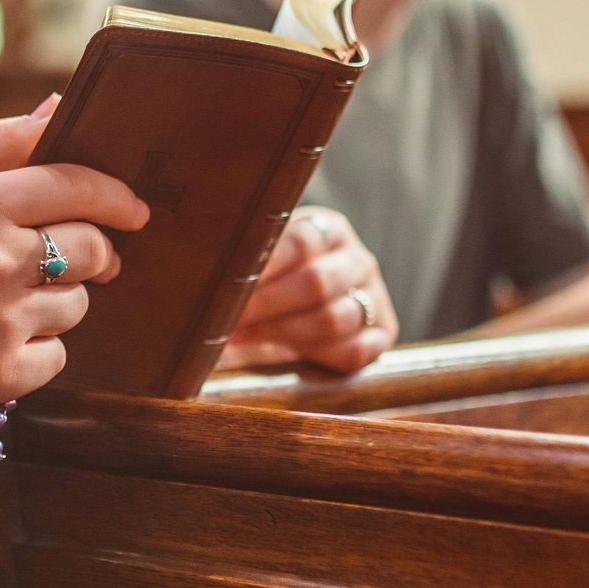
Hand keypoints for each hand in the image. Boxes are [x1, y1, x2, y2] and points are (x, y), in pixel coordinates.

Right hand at [0, 97, 149, 413]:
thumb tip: (60, 106)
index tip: (135, 209)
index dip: (115, 196)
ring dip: (56, 300)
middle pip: (92, 249)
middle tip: (70, 255)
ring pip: (77, 304)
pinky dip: (36, 349)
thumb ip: (0, 141)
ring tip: (2, 301)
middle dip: (91, 251)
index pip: (76, 188)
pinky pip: (58, 356)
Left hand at [218, 206, 397, 373]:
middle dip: (266, 305)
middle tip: (228, 319)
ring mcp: (374, 296)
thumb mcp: (266, 259)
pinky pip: (355, 351)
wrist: (309, 303)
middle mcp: (357, 259)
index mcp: (328, 230)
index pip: (300, 241)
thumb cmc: (275, 277)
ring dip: (283, 334)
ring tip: (242, 339)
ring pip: (333, 319)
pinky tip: (285, 356)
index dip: (265, 265)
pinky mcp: (382, 333)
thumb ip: (244, 265)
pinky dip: (316, 358)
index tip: (230, 283)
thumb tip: (206, 285)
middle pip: (316, 282)